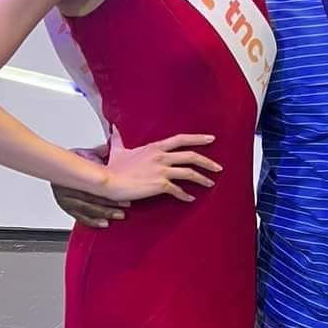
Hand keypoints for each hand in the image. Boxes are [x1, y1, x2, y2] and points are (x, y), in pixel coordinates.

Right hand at [52, 147, 125, 229]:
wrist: (58, 167)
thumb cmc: (74, 161)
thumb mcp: (84, 154)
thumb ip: (97, 154)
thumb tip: (109, 147)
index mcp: (69, 174)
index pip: (90, 184)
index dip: (107, 190)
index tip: (121, 192)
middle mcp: (64, 188)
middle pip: (89, 199)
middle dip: (108, 204)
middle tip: (124, 206)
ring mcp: (64, 199)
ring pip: (86, 210)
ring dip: (104, 214)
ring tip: (118, 215)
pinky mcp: (66, 208)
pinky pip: (80, 217)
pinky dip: (92, 221)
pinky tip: (103, 223)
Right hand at [103, 131, 220, 203]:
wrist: (108, 181)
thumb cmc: (113, 168)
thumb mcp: (118, 150)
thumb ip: (119, 139)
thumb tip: (113, 128)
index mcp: (154, 147)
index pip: (181, 139)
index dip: (198, 138)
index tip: (211, 139)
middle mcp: (161, 157)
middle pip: (191, 156)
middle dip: (208, 162)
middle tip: (218, 167)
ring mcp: (161, 170)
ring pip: (189, 173)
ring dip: (202, 179)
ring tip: (210, 184)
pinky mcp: (159, 185)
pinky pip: (178, 190)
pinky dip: (186, 195)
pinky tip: (190, 198)